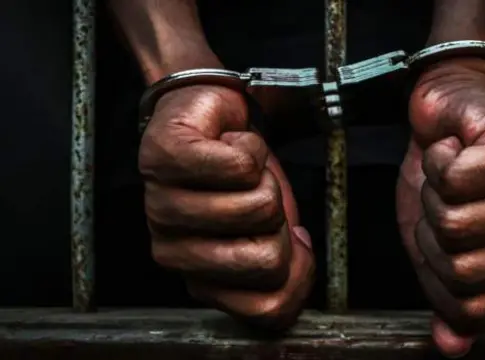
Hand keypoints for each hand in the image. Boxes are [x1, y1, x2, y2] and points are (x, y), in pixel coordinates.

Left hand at [139, 85, 314, 328]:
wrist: (215, 116)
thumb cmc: (242, 177)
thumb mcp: (275, 232)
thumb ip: (288, 272)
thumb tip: (298, 269)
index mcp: (200, 278)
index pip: (268, 309)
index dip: (297, 268)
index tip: (280, 232)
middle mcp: (172, 251)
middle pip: (268, 260)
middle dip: (280, 217)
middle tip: (256, 193)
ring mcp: (162, 204)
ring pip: (257, 207)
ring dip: (264, 176)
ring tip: (239, 167)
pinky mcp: (164, 158)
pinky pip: (240, 165)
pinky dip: (252, 147)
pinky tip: (229, 143)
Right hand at [396, 58, 484, 356]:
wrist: (441, 117)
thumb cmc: (436, 180)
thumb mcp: (431, 247)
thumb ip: (444, 296)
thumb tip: (449, 346)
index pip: (470, 308)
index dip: (432, 274)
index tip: (434, 236)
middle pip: (459, 267)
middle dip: (429, 229)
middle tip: (440, 198)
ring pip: (456, 221)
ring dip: (431, 192)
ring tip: (447, 172)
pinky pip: (458, 178)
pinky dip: (436, 160)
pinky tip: (454, 147)